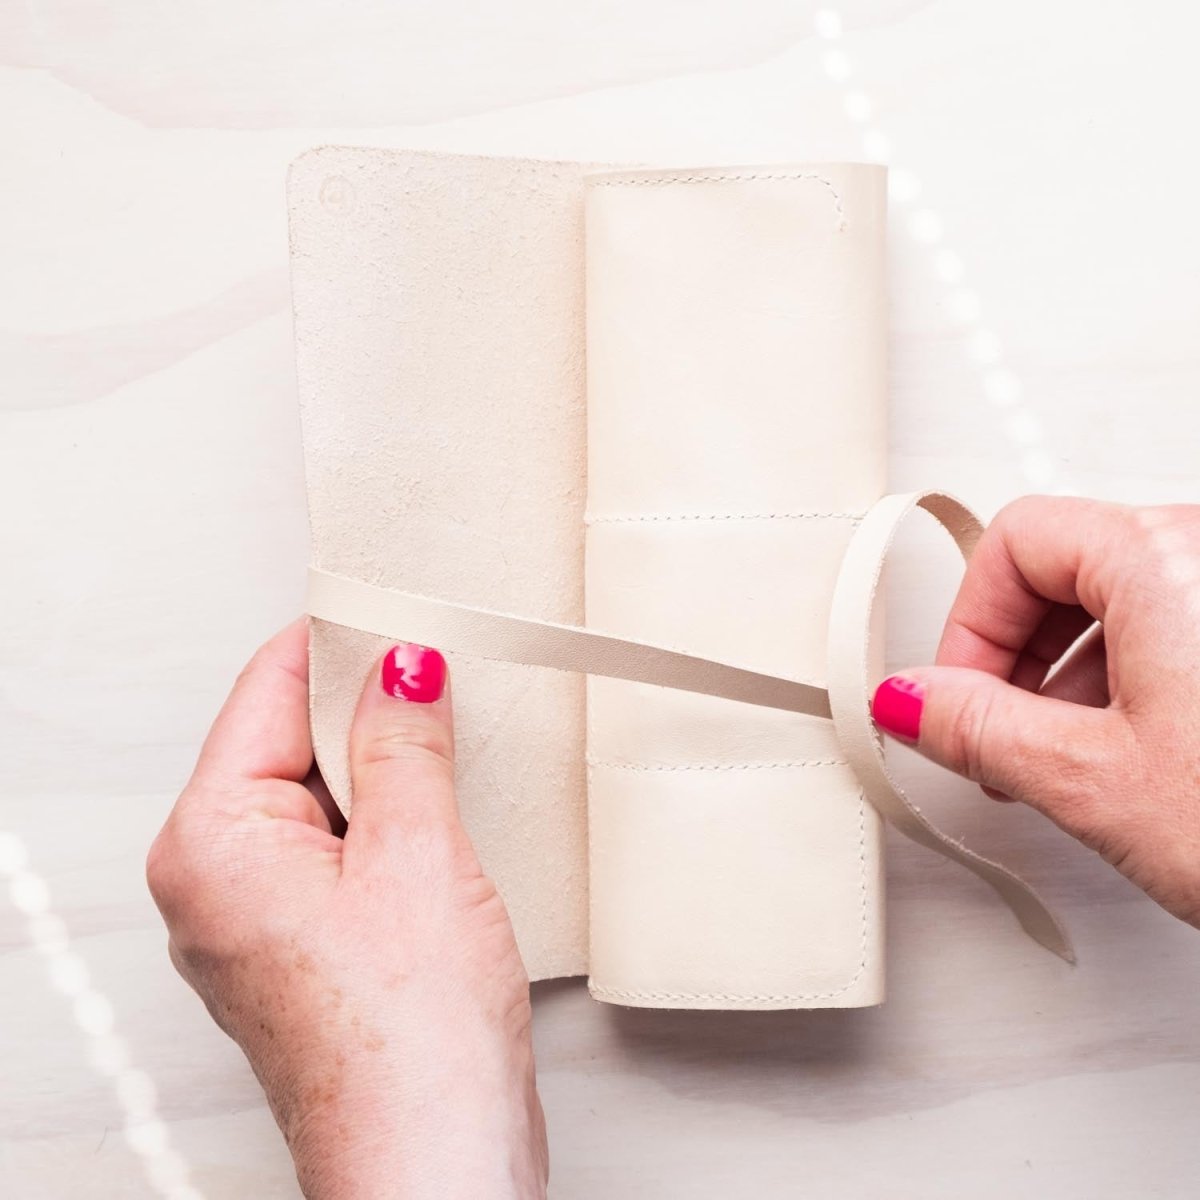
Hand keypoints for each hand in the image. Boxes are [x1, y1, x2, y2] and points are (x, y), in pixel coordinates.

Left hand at [146, 619, 547, 1198]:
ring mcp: (258, 914)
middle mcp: (215, 877)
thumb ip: (402, 741)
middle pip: (285, 740)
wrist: (437, 1160)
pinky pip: (337, 842)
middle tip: (434, 668)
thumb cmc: (408, 1040)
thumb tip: (399, 667)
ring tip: (445, 735)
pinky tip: (437, 803)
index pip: (263, 692)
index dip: (332, 640)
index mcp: (210, 842)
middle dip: (362, 703)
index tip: (390, 608)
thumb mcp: (416, 851)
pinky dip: (385, 812)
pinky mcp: (306, 940)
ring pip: (318, 792)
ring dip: (382, 760)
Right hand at [870, 495, 1199, 927]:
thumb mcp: (1092, 780)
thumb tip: (911, 698)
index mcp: (1164, 556)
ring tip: (1071, 761)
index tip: (959, 696)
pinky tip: (1138, 757)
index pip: (1016, 540)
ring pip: (1127, 599)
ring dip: (1074, 672)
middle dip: (1016, 652)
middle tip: (1001, 732)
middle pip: (1069, 563)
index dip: (970, 622)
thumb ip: (976, 726)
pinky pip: (1182, 626)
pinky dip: (1138, 679)